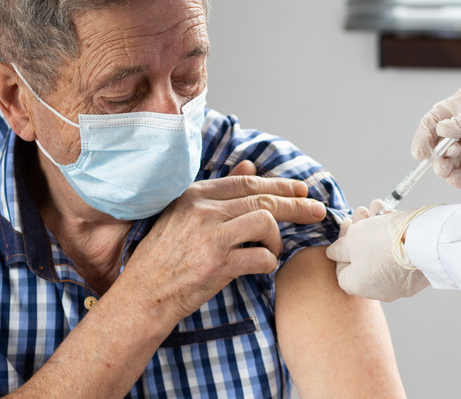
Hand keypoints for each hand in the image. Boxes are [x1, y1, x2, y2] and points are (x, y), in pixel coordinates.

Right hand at [125, 161, 326, 326]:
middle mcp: (204, 211)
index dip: (280, 185)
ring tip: (272, 249)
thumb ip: (219, 191)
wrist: (144, 295)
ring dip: (277, 239)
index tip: (301, 189)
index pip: (248, 182)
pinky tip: (262, 266)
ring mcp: (211, 237)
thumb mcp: (184, 215)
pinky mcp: (218, 265)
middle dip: (297, 205)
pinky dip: (269, 262)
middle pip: (264, 200)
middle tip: (317, 211)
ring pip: (266, 223)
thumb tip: (250, 166)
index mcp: (196, 195)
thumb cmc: (163, 257)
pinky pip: (262, 256)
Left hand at [327, 205, 436, 301]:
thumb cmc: (383, 241)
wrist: (425, 241)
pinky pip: (400, 254)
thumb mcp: (353, 238)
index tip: (347, 224)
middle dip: (360, 230)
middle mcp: (379, 290)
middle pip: (362, 257)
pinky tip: (393, 215)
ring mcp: (400, 284)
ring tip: (379, 206)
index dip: (341, 245)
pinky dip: (395, 236)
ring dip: (377, 228)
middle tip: (363, 211)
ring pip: (382, 252)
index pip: (341, 268)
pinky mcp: (417, 274)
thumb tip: (334, 252)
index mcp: (358, 286)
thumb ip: (340, 247)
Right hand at [412, 68, 460, 187]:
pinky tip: (457, 178)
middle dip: (434, 154)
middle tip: (442, 157)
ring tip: (448, 168)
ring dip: (444, 168)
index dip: (424, 135)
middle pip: (440, 144)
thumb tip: (444, 129)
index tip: (421, 150)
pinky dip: (460, 180)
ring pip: (452, 162)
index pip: (436, 120)